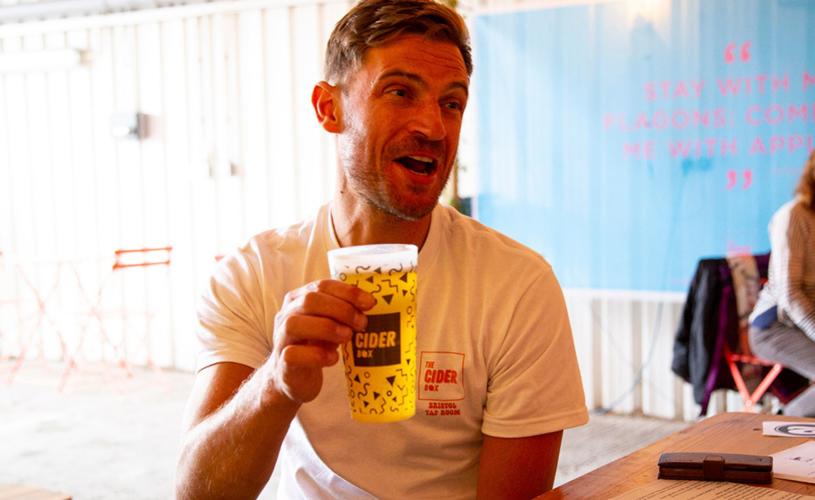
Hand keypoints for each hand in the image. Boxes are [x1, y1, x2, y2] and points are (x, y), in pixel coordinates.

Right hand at [269, 279, 374, 403]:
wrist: (294, 378)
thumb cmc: (315, 346)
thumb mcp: (330, 324)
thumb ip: (343, 313)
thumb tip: (369, 304)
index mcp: (299, 299)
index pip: (322, 286)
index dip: (348, 292)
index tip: (370, 303)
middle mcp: (286, 315)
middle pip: (310, 300)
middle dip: (341, 309)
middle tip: (362, 323)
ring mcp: (281, 338)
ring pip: (295, 324)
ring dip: (326, 328)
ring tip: (347, 337)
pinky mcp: (282, 362)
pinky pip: (293, 354)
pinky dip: (317, 355)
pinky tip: (333, 358)